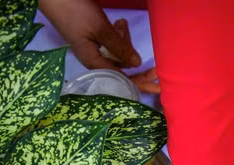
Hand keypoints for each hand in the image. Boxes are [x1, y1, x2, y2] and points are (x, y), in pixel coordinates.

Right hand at [39, 0, 159, 93]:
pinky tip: (117, 22)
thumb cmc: (75, 11)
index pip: (123, 80)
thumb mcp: (101, 29)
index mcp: (94, 63)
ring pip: (119, 51)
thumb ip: (119, 48)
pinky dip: (117, 33)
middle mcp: (95, 60)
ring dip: (123, 38)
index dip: (141, 82)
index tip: (158, 85)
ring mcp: (94, 49)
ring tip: (118, 22)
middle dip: (128, 49)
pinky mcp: (94, 39)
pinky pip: (112, 42)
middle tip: (124, 29)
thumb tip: (137, 65)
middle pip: (122, 65)